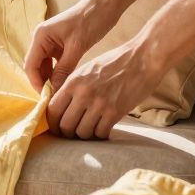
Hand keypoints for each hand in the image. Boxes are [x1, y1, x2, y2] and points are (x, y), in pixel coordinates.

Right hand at [23, 0, 117, 93]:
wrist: (105, 5)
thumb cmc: (90, 21)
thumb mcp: (77, 47)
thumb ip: (64, 69)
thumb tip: (55, 90)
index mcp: (40, 37)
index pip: (30, 65)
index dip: (36, 83)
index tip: (47, 98)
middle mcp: (41, 39)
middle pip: (35, 66)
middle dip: (42, 82)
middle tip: (54, 99)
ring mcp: (50, 42)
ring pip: (45, 66)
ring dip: (51, 79)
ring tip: (60, 93)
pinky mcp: (61, 44)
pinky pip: (55, 62)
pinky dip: (58, 72)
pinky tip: (66, 82)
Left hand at [46, 40, 166, 138]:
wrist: (143, 59)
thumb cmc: (114, 62)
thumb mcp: (86, 70)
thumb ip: (71, 87)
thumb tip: (59, 105)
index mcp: (73, 82)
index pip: (52, 110)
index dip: (52, 122)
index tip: (57, 126)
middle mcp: (83, 94)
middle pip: (65, 125)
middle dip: (66, 133)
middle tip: (72, 133)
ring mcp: (99, 105)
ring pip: (82, 133)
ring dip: (84, 135)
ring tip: (89, 130)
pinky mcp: (115, 112)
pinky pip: (101, 133)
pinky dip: (100, 134)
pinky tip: (103, 128)